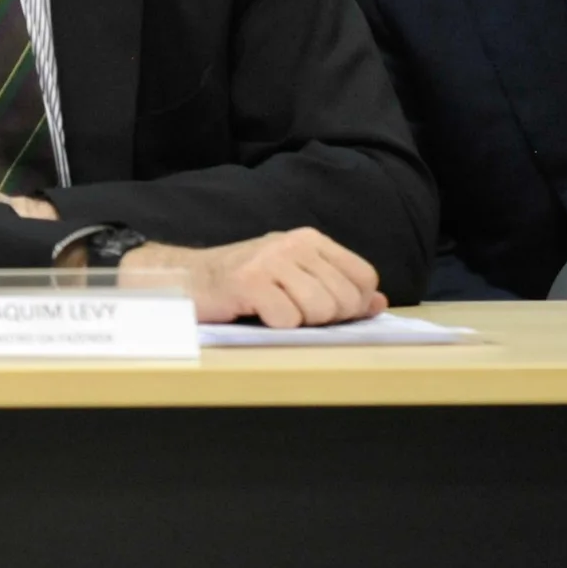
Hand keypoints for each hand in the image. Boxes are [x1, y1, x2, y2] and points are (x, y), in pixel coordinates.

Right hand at [126, 228, 385, 327]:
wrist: (188, 279)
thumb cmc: (245, 284)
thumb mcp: (296, 278)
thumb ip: (338, 287)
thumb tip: (378, 302)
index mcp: (312, 240)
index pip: (364, 277)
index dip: (353, 305)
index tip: (325, 311)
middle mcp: (294, 244)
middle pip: (344, 299)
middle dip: (325, 319)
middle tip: (292, 313)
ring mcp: (271, 261)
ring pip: (320, 310)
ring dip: (299, 324)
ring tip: (274, 312)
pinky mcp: (249, 282)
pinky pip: (287, 320)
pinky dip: (275, 327)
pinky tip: (257, 315)